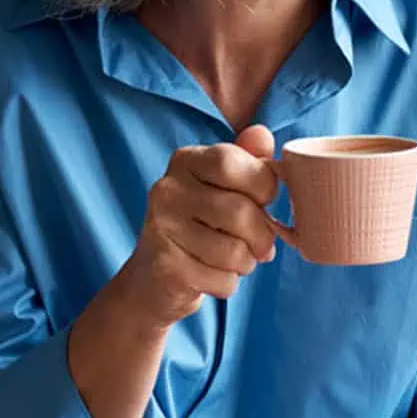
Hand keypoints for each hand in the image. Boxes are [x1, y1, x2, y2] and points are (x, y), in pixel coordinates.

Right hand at [120, 124, 278, 328]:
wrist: (153, 278)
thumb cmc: (201, 223)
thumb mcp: (224, 184)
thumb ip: (247, 158)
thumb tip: (262, 134)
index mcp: (185, 160)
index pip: (232, 162)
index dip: (263, 185)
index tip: (263, 200)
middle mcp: (167, 189)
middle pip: (240, 211)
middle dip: (262, 235)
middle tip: (259, 243)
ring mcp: (161, 229)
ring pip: (234, 252)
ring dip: (246, 262)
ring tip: (236, 258)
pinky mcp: (165, 269)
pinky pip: (222, 280)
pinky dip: (229, 283)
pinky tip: (213, 275)